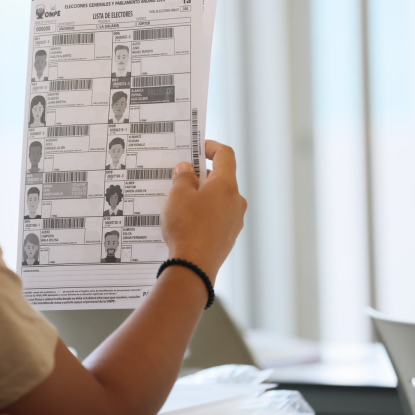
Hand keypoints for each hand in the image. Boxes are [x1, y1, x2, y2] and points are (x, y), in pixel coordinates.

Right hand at [161, 140, 246, 281]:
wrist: (193, 267)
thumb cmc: (186, 227)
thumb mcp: (178, 195)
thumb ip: (183, 177)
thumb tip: (187, 169)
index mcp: (226, 185)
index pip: (226, 155)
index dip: (212, 147)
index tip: (198, 147)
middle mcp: (236, 201)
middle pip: (222, 178)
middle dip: (201, 175)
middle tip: (181, 178)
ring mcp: (235, 221)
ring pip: (219, 200)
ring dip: (202, 196)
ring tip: (180, 203)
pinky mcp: (228, 237)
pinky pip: (218, 218)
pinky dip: (205, 214)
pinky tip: (187, 222)